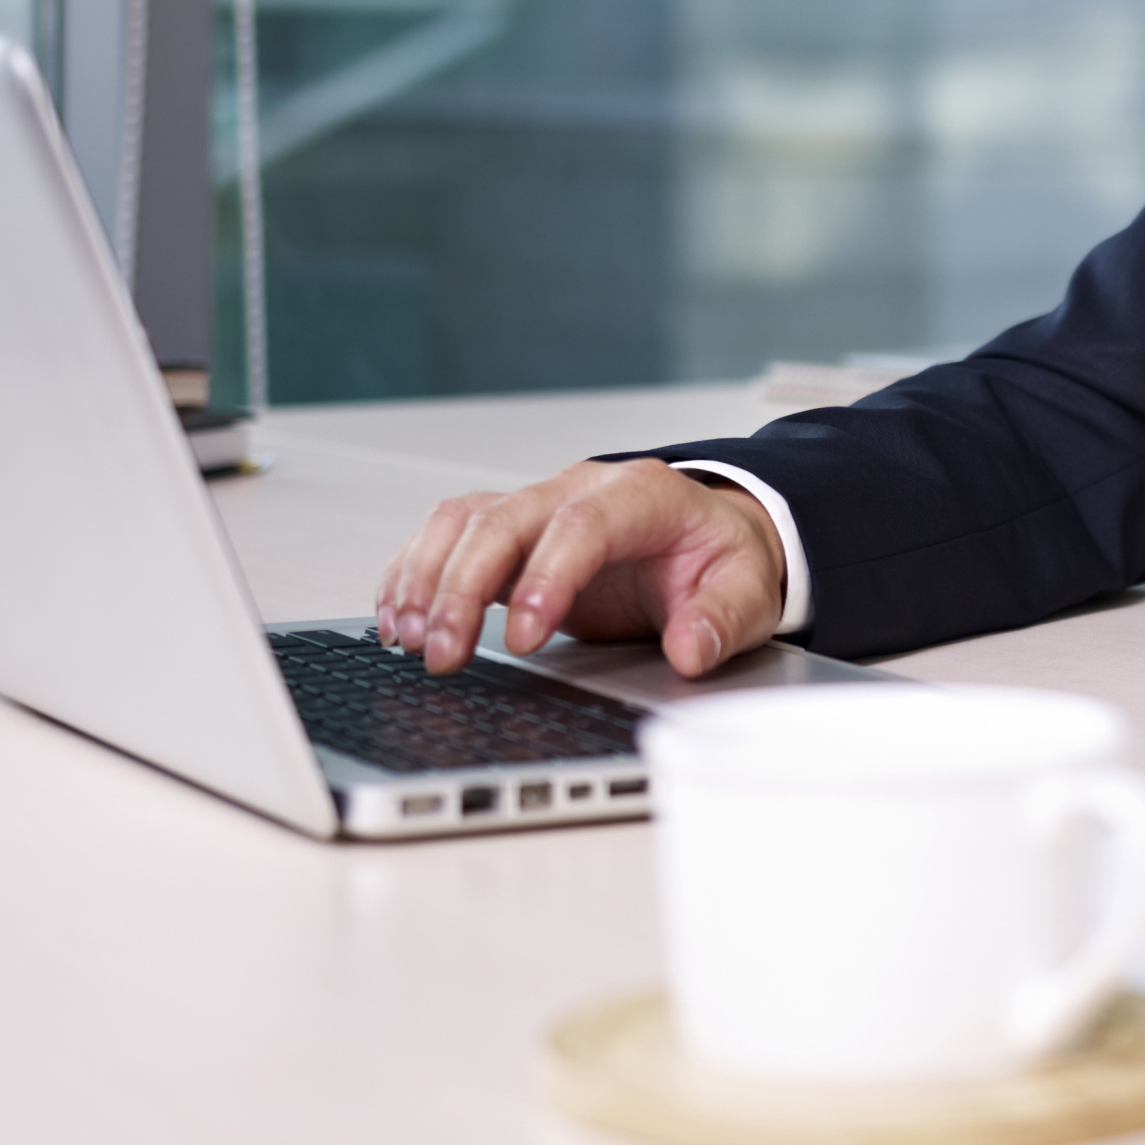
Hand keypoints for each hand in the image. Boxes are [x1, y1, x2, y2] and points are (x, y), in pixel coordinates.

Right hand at [376, 460, 787, 679]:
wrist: (708, 537)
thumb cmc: (719, 558)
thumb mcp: (746, 589)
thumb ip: (721, 620)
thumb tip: (689, 650)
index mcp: (642, 496)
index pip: (582, 526)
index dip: (546, 579)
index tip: (524, 639)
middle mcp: (579, 490)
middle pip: (504, 521)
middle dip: (463, 588)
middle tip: (444, 654)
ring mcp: (539, 506)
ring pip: (464, 522)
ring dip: (427, 579)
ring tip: (408, 640)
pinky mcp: (510, 533)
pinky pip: (448, 536)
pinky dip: (415, 573)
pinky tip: (398, 618)